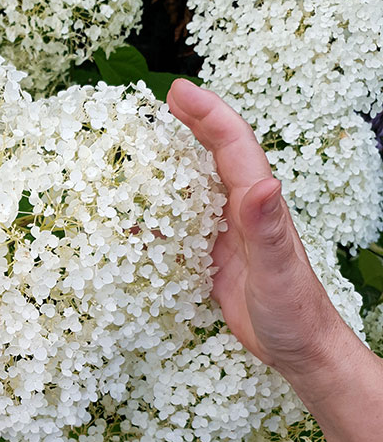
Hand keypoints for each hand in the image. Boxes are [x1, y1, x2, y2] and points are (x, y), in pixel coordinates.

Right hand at [166, 79, 355, 383]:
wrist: (299, 349)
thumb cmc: (294, 311)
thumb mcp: (278, 270)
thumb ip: (267, 228)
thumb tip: (262, 183)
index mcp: (258, 205)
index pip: (233, 147)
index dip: (208, 115)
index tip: (178, 92)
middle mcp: (243, 210)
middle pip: (218, 154)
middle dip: (194, 122)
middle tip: (165, 101)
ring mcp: (228, 231)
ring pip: (200, 184)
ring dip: (177, 159)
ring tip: (147, 144)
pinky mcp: (215, 255)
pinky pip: (187, 223)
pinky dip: (164, 213)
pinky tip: (142, 218)